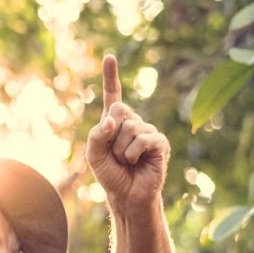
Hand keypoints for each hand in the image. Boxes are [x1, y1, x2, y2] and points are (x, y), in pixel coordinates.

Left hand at [87, 55, 169, 214]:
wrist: (126, 195)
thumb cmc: (111, 175)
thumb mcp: (93, 156)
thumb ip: (96, 135)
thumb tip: (112, 120)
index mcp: (115, 122)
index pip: (113, 96)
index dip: (111, 76)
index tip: (109, 57)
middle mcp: (133, 122)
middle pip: (119, 110)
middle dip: (111, 134)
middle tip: (116, 154)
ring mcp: (148, 131)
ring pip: (129, 127)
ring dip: (121, 150)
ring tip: (127, 162)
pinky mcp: (160, 142)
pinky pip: (142, 139)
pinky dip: (133, 153)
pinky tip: (136, 162)